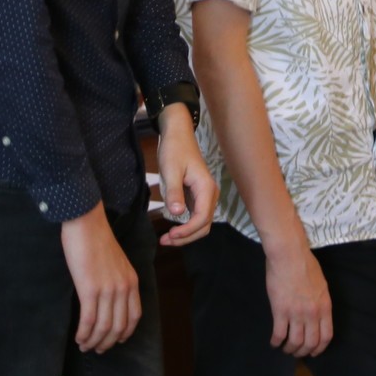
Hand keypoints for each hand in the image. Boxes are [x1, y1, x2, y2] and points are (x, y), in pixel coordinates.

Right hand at [61, 203, 141, 353]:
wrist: (86, 224)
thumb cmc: (97, 242)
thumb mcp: (117, 263)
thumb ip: (117, 282)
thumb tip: (109, 303)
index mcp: (132, 281)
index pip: (134, 316)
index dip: (124, 333)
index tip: (115, 341)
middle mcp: (123, 288)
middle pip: (119, 326)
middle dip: (107, 343)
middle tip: (96, 349)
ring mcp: (108, 289)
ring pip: (104, 327)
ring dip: (93, 342)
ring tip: (84, 346)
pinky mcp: (90, 289)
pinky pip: (89, 321)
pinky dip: (84, 334)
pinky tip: (78, 338)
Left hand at [155, 107, 218, 247]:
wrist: (178, 135)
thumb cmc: (174, 150)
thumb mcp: (171, 171)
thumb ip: (174, 192)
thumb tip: (177, 214)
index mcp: (206, 188)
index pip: (202, 218)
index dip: (187, 231)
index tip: (170, 235)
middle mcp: (210, 194)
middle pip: (204, 224)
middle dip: (187, 237)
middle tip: (165, 241)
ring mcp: (205, 195)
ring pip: (201, 223)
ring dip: (187, 234)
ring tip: (167, 238)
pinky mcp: (198, 196)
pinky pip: (196, 216)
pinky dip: (186, 226)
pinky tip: (172, 228)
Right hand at [266, 239, 333, 357]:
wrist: (290, 255)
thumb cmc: (306, 265)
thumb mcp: (321, 285)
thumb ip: (320, 302)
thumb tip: (317, 315)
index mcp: (325, 306)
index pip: (326, 336)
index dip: (319, 348)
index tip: (313, 352)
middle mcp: (312, 313)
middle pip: (310, 342)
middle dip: (303, 351)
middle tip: (297, 352)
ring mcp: (296, 313)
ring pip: (295, 342)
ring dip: (289, 349)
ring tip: (285, 348)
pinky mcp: (280, 310)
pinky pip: (279, 334)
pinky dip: (276, 342)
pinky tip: (274, 342)